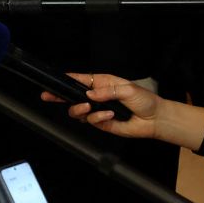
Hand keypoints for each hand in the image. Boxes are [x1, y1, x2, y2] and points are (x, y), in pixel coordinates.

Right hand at [42, 73, 162, 139]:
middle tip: (48, 96)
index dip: (67, 79)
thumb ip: (107, 91)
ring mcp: (97, 111)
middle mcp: (97, 97)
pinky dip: (98, 118)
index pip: (80, 80)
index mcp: (102, 84)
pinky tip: (109, 115)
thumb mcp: (128, 89)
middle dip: (58, 96)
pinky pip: (91, 121)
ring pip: (77, 111)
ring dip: (79, 109)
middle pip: (72, 96)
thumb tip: (89, 94)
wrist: (155, 119)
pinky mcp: (101, 123)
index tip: (55, 80)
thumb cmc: (144, 100)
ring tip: (88, 108)